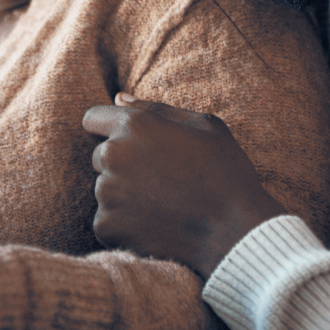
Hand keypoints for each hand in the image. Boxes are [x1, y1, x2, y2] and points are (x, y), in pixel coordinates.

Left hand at [82, 93, 286, 278]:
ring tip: (163, 205)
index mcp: (133, 125)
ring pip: (105, 190)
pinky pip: (107, 221)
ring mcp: (107, 193)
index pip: (93, 119)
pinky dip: (126, 225)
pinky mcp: (107, 227)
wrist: (236, 233)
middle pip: (100, 157)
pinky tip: (157, 226)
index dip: (110, 129)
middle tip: (161, 180)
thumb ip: (156, 108)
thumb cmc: (226, 173)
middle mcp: (113, 155)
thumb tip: (120, 97)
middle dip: (122, 165)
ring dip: (124, 196)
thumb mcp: (204, 126)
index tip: (131, 144)